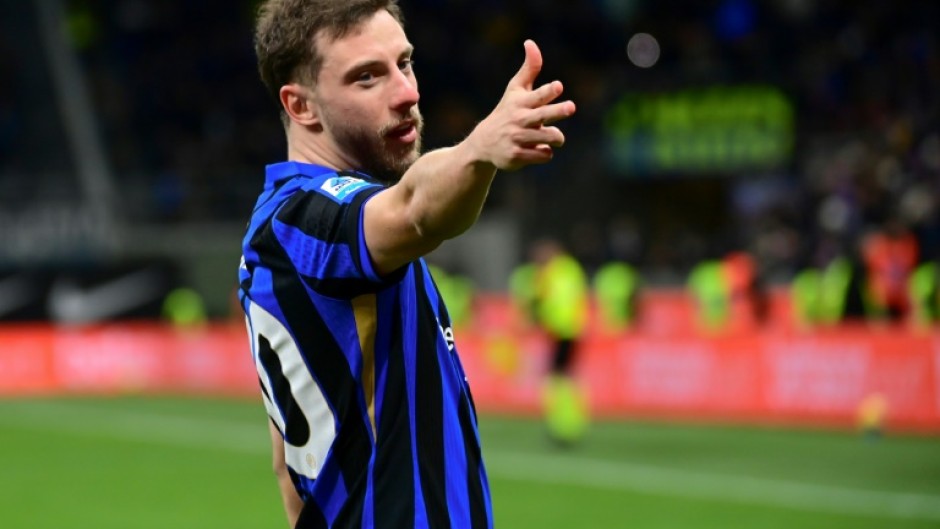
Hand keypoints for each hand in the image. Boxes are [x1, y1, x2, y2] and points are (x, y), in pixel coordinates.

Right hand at [467, 40, 575, 171]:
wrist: (484, 143)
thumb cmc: (507, 111)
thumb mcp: (516, 89)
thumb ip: (529, 68)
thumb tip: (530, 42)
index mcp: (521, 103)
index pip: (537, 96)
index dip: (548, 91)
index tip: (558, 86)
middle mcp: (519, 120)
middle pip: (543, 115)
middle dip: (558, 111)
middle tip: (571, 107)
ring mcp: (517, 139)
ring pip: (547, 137)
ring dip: (556, 138)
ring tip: (556, 137)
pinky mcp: (517, 157)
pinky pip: (542, 155)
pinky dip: (545, 152)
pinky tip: (538, 148)